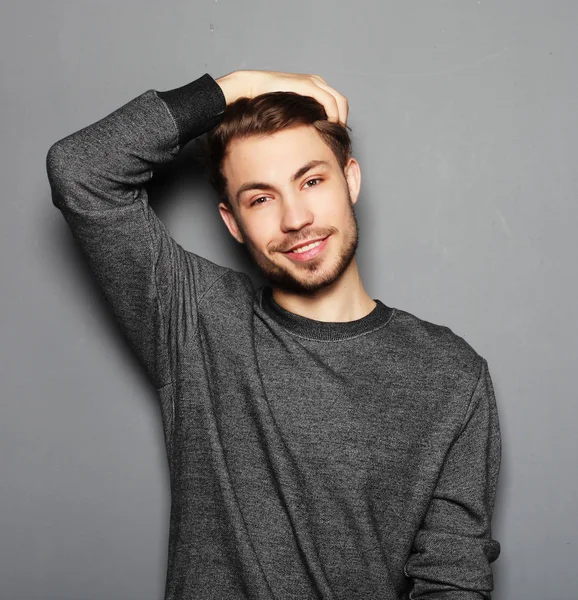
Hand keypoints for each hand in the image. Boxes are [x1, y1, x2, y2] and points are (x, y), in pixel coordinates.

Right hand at [215, 70, 348, 125]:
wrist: (252, 87)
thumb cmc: (266, 102)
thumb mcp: (288, 112)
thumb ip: (300, 119)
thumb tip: (308, 138)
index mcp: (314, 87)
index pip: (336, 104)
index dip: (340, 120)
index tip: (336, 137)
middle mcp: (317, 82)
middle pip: (341, 103)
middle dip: (343, 121)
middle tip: (339, 139)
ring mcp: (314, 82)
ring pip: (339, 102)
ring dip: (340, 120)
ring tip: (336, 136)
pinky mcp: (308, 85)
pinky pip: (329, 101)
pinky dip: (333, 114)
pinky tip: (330, 127)